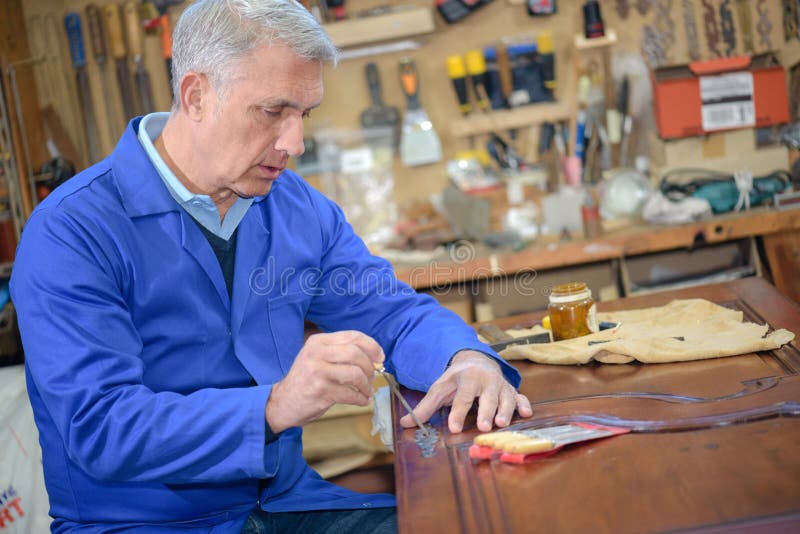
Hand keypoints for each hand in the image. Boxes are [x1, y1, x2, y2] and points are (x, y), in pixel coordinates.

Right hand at [266, 331, 383, 432]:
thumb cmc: (306, 380)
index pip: (352, 336)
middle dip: (369, 367)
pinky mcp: (320, 391)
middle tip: (372, 377)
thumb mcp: (318, 358)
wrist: (282, 402)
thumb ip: (341, 353)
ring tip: (366, 391)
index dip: (371, 346)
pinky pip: (350, 394)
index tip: (380, 357)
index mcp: (318, 341)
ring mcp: (318, 372)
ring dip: (366, 385)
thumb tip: (374, 357)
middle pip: (356, 353)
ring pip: (355, 373)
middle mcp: (317, 353)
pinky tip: (361, 400)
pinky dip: (361, 398)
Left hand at [400, 350, 531, 433]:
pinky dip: (524, 404)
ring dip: (505, 411)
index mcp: (467, 378)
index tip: (454, 428)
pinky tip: (526, 414)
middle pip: (487, 398)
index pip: (462, 397)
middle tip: (485, 427)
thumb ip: (425, 407)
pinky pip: (520, 397)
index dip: (458, 413)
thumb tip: (405, 423)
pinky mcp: (511, 390)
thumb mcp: (440, 389)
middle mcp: (486, 380)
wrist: (475, 360)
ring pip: (505, 398)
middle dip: (486, 412)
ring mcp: (500, 385)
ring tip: (502, 424)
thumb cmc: (456, 379)